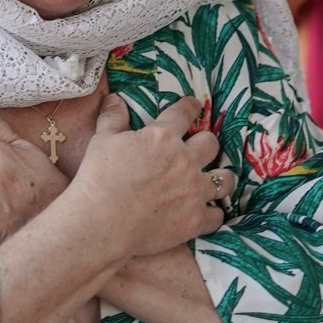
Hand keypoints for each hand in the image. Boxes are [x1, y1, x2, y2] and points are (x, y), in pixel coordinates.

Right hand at [69, 94, 234, 258]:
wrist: (101, 222)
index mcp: (163, 137)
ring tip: (216, 180)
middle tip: (200, 149)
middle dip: (206, 144)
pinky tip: (208, 214)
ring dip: (221, 178)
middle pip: (211, 144)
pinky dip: (213, 214)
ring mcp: (194, 191)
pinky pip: (217, 216)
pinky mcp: (195, 220)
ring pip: (224, 179)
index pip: (184, 113)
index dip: (190, 107)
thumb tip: (114, 99)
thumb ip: (113, 118)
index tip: (193, 106)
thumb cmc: (98, 179)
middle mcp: (185, 161)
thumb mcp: (102, 141)